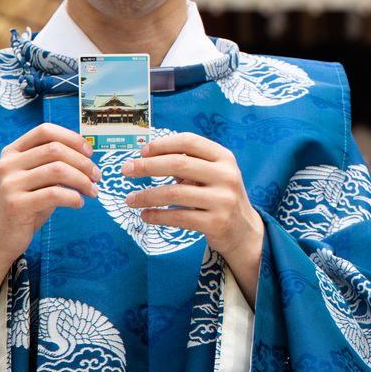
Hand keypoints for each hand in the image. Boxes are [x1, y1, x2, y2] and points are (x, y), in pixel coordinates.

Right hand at [0, 123, 98, 307]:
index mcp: (12, 152)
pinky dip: (73, 197)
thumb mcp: (34, 178)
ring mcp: (9, 184)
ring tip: (92, 191)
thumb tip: (87, 154)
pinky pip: (55, 194)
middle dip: (83, 162)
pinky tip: (78, 203)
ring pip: (58, 170)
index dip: (72, 138)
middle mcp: (8, 164)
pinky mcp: (16, 205)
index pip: (45, 131)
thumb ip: (52, 163)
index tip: (89, 152)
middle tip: (96, 176)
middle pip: (55, 149)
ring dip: (82, 180)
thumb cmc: (24, 205)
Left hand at [123, 133, 263, 306]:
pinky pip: (178, 217)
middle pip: (178, 164)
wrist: (244, 230)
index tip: (142, 151)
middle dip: (147, 166)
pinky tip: (146, 215)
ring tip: (130, 199)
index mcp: (224, 157)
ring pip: (174, 193)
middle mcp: (226, 175)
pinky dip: (157, 215)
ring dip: (146, 195)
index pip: (189, 141)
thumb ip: (189, 162)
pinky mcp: (216, 223)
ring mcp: (223, 200)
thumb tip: (147, 155)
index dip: (163, 144)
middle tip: (126, 170)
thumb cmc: (220, 196)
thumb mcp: (213, 174)